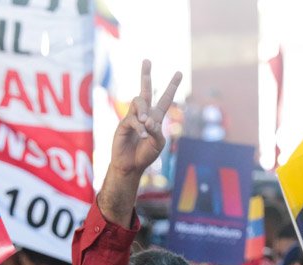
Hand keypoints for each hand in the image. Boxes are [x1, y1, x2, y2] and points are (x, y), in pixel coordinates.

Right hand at [110, 60, 181, 176]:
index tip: (179, 72)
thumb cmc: (145, 155)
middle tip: (147, 60)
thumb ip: (157, 131)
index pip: (165, 99)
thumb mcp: (158, 144)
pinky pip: (133, 119)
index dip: (172, 86)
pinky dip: (140, 127)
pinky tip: (143, 135)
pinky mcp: (124, 124)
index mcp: (156, 118)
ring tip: (146, 123)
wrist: (131, 166)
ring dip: (144, 111)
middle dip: (145, 75)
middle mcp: (143, 114)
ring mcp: (132, 118)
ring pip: (138, 101)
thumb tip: (148, 120)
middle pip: (145, 90)